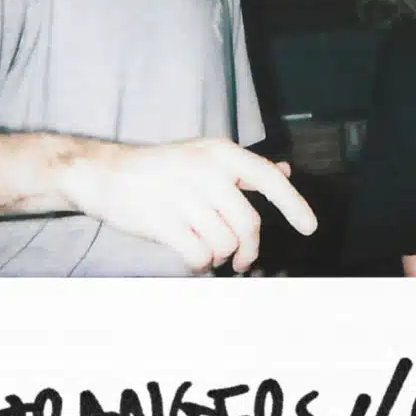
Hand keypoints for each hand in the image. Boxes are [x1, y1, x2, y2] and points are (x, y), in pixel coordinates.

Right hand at [61, 139, 315, 272]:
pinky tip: (190, 253)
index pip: (269, 178)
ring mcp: (183, 195)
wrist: (105, 173)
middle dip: (248, 249)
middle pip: (248, 224)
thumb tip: (285, 171)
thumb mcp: (205, 156)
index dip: (294, 205)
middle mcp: (205, 170)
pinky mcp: (162, 221)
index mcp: (220, 153)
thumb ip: (244, 168)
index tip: (310, 228)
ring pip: (225, 243)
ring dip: (220, 256)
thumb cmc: (162, 168)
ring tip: (206, 247)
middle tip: (241, 261)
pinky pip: (199, 255)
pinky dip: (200, 262)